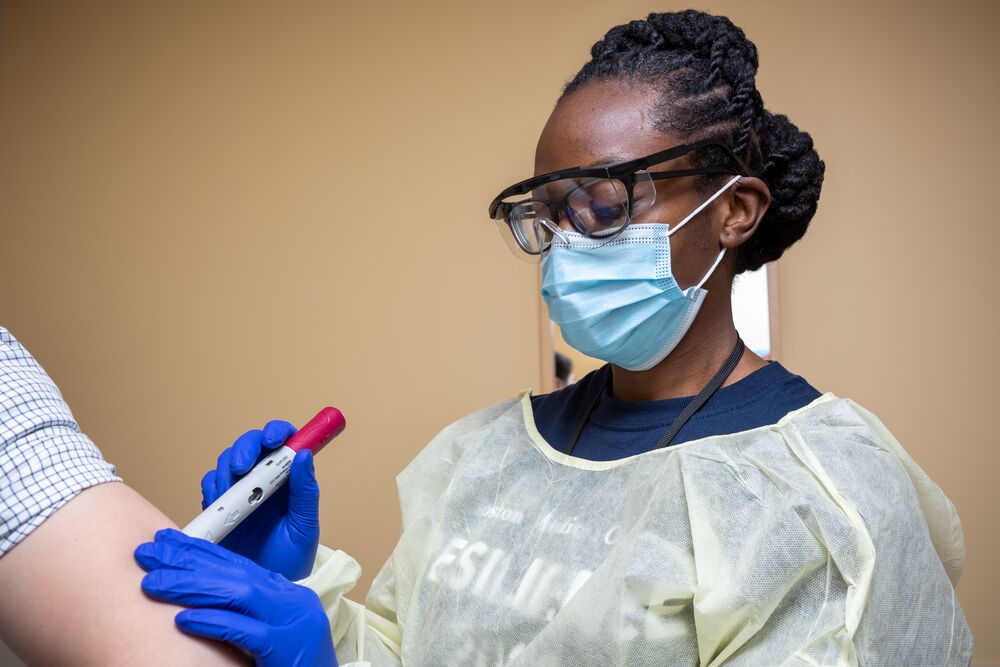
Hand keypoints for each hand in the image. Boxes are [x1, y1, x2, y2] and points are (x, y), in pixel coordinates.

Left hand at [135, 529, 337, 666]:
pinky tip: (182, 620)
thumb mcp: (273, 634)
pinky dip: (211, 622)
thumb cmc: (296, 666)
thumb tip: (203, 601)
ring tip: (153, 583)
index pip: (238, 564)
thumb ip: (248, 614)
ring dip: (191, 586)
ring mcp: (290, 623)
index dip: (199, 551)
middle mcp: (290, 601)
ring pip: (237, 594)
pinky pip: (243, 631)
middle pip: (233, 573)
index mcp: (286, 595)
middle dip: (186, 561)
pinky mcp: (285, 648)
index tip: (166, 543)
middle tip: (146, 554)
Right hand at [202, 420, 319, 579]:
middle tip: (242, 467)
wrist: (263, 594)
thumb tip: (305, 455)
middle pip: (250, 446)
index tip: (274, 438)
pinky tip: (219, 504)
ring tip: (231, 494)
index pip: (284, 442)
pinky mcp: (219, 507)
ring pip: (227, 462)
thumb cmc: (291, 561)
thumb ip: (305, 492)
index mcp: (289, 480)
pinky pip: (210, 486)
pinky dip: (212, 489)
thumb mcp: (305, 526)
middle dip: (244, 449)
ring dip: (227, 471)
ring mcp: (239, 493)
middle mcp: (264, 481)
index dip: (277, 432)